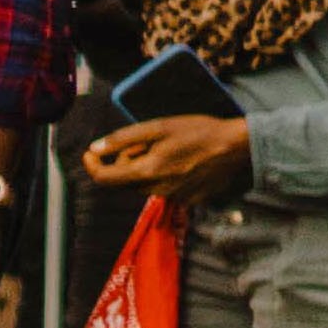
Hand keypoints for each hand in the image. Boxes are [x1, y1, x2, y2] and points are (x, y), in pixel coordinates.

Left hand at [85, 112, 248, 207]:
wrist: (237, 146)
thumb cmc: (198, 131)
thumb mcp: (158, 127)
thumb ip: (123, 139)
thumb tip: (95, 148)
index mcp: (147, 171)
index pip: (104, 179)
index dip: (91, 166)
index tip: (90, 153)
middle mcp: (158, 190)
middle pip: (125, 181)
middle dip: (127, 162)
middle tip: (146, 143)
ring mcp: (175, 197)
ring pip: (145, 186)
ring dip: (146, 170)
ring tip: (168, 151)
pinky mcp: (190, 200)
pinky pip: (166, 190)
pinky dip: (166, 177)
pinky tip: (183, 162)